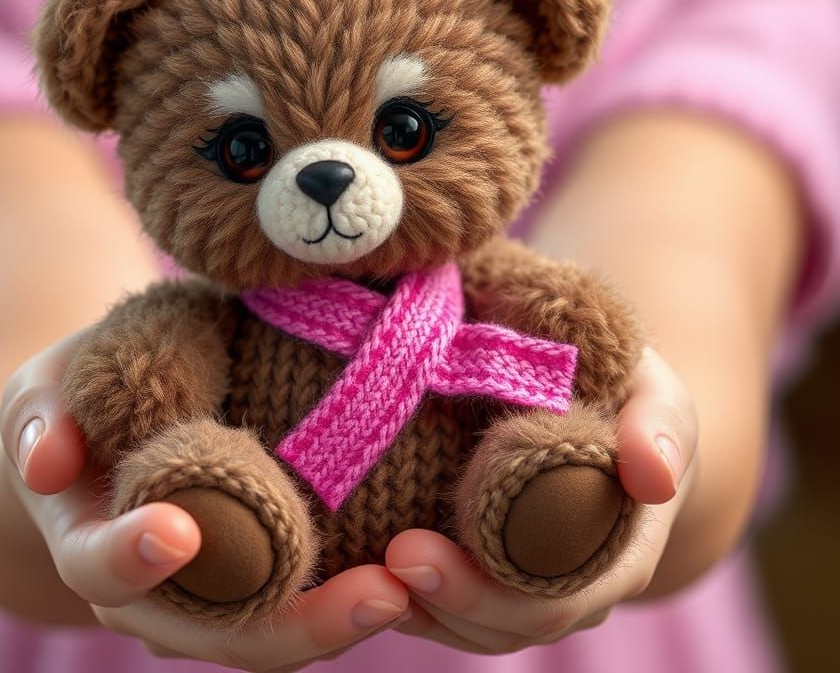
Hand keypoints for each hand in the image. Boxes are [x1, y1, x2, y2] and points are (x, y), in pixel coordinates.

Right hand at [0, 333, 410, 670]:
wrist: (104, 434)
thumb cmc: (75, 402)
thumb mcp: (43, 390)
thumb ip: (39, 417)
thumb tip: (46, 461)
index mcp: (90, 545)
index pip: (102, 568)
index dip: (134, 556)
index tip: (178, 530)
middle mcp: (154, 592)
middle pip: (215, 632)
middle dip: (291, 625)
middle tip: (374, 594)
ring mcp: (210, 595)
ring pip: (271, 633)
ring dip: (338, 621)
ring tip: (408, 589)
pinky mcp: (259, 575)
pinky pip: (302, 598)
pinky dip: (348, 594)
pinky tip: (412, 570)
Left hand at [384, 346, 698, 653]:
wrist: (619, 412)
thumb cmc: (633, 393)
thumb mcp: (654, 393)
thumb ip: (657, 425)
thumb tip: (651, 475)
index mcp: (620, 551)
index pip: (553, 598)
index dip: (485, 591)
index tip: (415, 552)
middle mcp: (579, 583)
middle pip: (510, 623)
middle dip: (444, 598)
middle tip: (387, 556)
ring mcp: (537, 582)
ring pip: (478, 627)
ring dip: (421, 608)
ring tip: (363, 573)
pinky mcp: (499, 568)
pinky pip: (458, 606)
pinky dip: (414, 600)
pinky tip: (366, 575)